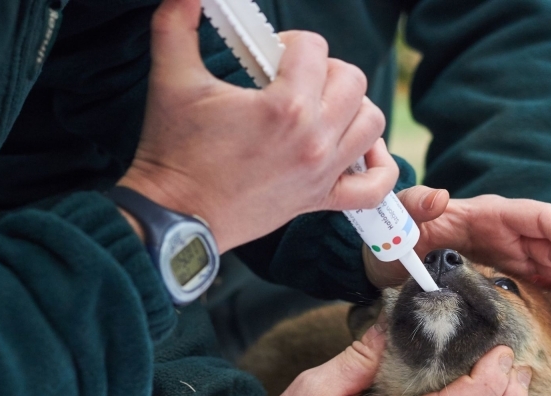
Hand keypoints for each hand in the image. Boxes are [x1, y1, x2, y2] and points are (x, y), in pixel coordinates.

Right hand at [117, 0, 397, 251]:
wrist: (175, 216)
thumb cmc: (172, 151)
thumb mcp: (171, 79)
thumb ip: (176, 23)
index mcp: (284, 107)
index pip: (314, 48)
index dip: (291, 42)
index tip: (269, 56)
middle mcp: (313, 139)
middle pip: (352, 80)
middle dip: (325, 69)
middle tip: (295, 78)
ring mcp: (321, 173)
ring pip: (371, 123)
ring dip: (352, 106)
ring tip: (322, 106)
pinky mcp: (319, 200)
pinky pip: (373, 188)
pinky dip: (379, 167)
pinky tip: (362, 151)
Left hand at [364, 186, 550, 313]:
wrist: (381, 260)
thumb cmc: (390, 236)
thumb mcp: (398, 219)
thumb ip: (415, 203)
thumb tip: (441, 196)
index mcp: (490, 214)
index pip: (542, 219)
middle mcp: (506, 233)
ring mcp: (508, 255)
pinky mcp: (504, 276)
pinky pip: (542, 283)